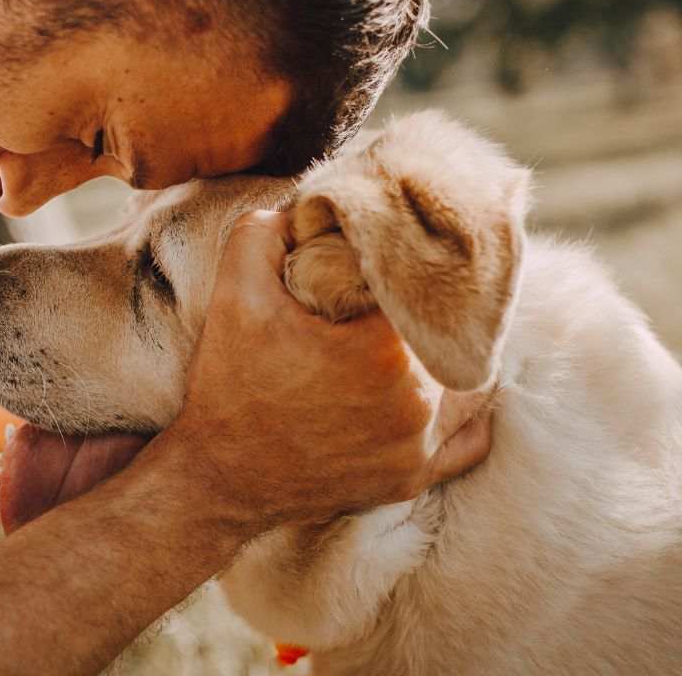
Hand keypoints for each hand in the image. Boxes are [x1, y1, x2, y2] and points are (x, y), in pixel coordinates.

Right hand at [171, 210, 491, 533]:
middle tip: (404, 295)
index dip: (410, 267)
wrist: (216, 478)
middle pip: (454, 333)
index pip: (426, 287)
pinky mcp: (412, 479)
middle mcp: (417, 403)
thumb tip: (305, 209)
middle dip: (431, 311)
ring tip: (424, 335)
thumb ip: (266, 232)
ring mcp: (419, 448)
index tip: (388, 259)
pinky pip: (469, 440)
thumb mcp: (235, 294)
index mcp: (384, 351)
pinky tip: (440, 387)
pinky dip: (463, 412)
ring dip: (452, 356)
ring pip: (472, 384)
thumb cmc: (229, 386)